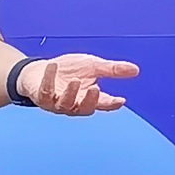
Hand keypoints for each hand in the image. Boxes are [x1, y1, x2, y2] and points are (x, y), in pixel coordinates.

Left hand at [17, 54, 138, 115]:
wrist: (39, 70)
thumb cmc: (68, 70)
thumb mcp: (92, 66)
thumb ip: (112, 69)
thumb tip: (135, 70)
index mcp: (88, 98)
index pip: (103, 104)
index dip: (111, 104)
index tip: (120, 100)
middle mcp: (73, 104)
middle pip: (84, 108)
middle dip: (90, 100)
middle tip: (96, 89)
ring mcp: (57, 102)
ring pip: (65, 104)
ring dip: (71, 93)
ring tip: (76, 80)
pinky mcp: (42, 96)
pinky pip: (45, 90)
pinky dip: (49, 78)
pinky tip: (52, 65)